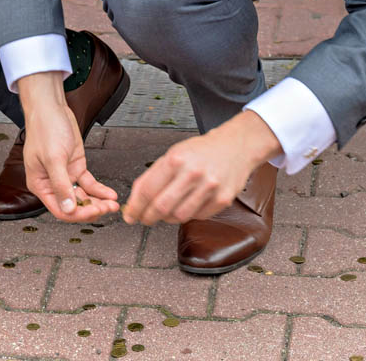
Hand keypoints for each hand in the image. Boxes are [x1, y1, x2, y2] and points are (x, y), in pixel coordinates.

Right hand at [18, 73, 119, 222]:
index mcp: (40, 184)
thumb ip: (61, 186)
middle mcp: (52, 182)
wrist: (51, 109)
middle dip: (91, 208)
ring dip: (98, 201)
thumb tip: (68, 209)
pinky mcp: (76, 167)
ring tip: (112, 203)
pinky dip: (100, 190)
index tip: (94, 211)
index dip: (78, 214)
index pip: (60, 209)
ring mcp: (65, 175)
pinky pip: (89, 184)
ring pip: (83, 196)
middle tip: (108, 208)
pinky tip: (110, 194)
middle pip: (73, 205)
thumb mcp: (54, 159)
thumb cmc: (45, 129)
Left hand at [123, 111, 281, 225]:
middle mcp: (193, 174)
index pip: (147, 191)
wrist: (234, 146)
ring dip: (167, 218)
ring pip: (179, 216)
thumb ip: (152, 176)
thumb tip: (135, 200)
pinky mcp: (223, 200)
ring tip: (165, 212)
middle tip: (143, 219)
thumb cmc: (200, 150)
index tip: (130, 215)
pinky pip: (197, 217)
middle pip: (161, 207)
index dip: (135, 207)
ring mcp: (209, 188)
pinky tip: (186, 205)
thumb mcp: (172, 154)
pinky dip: (187, 215)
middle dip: (148, 217)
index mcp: (175, 160)